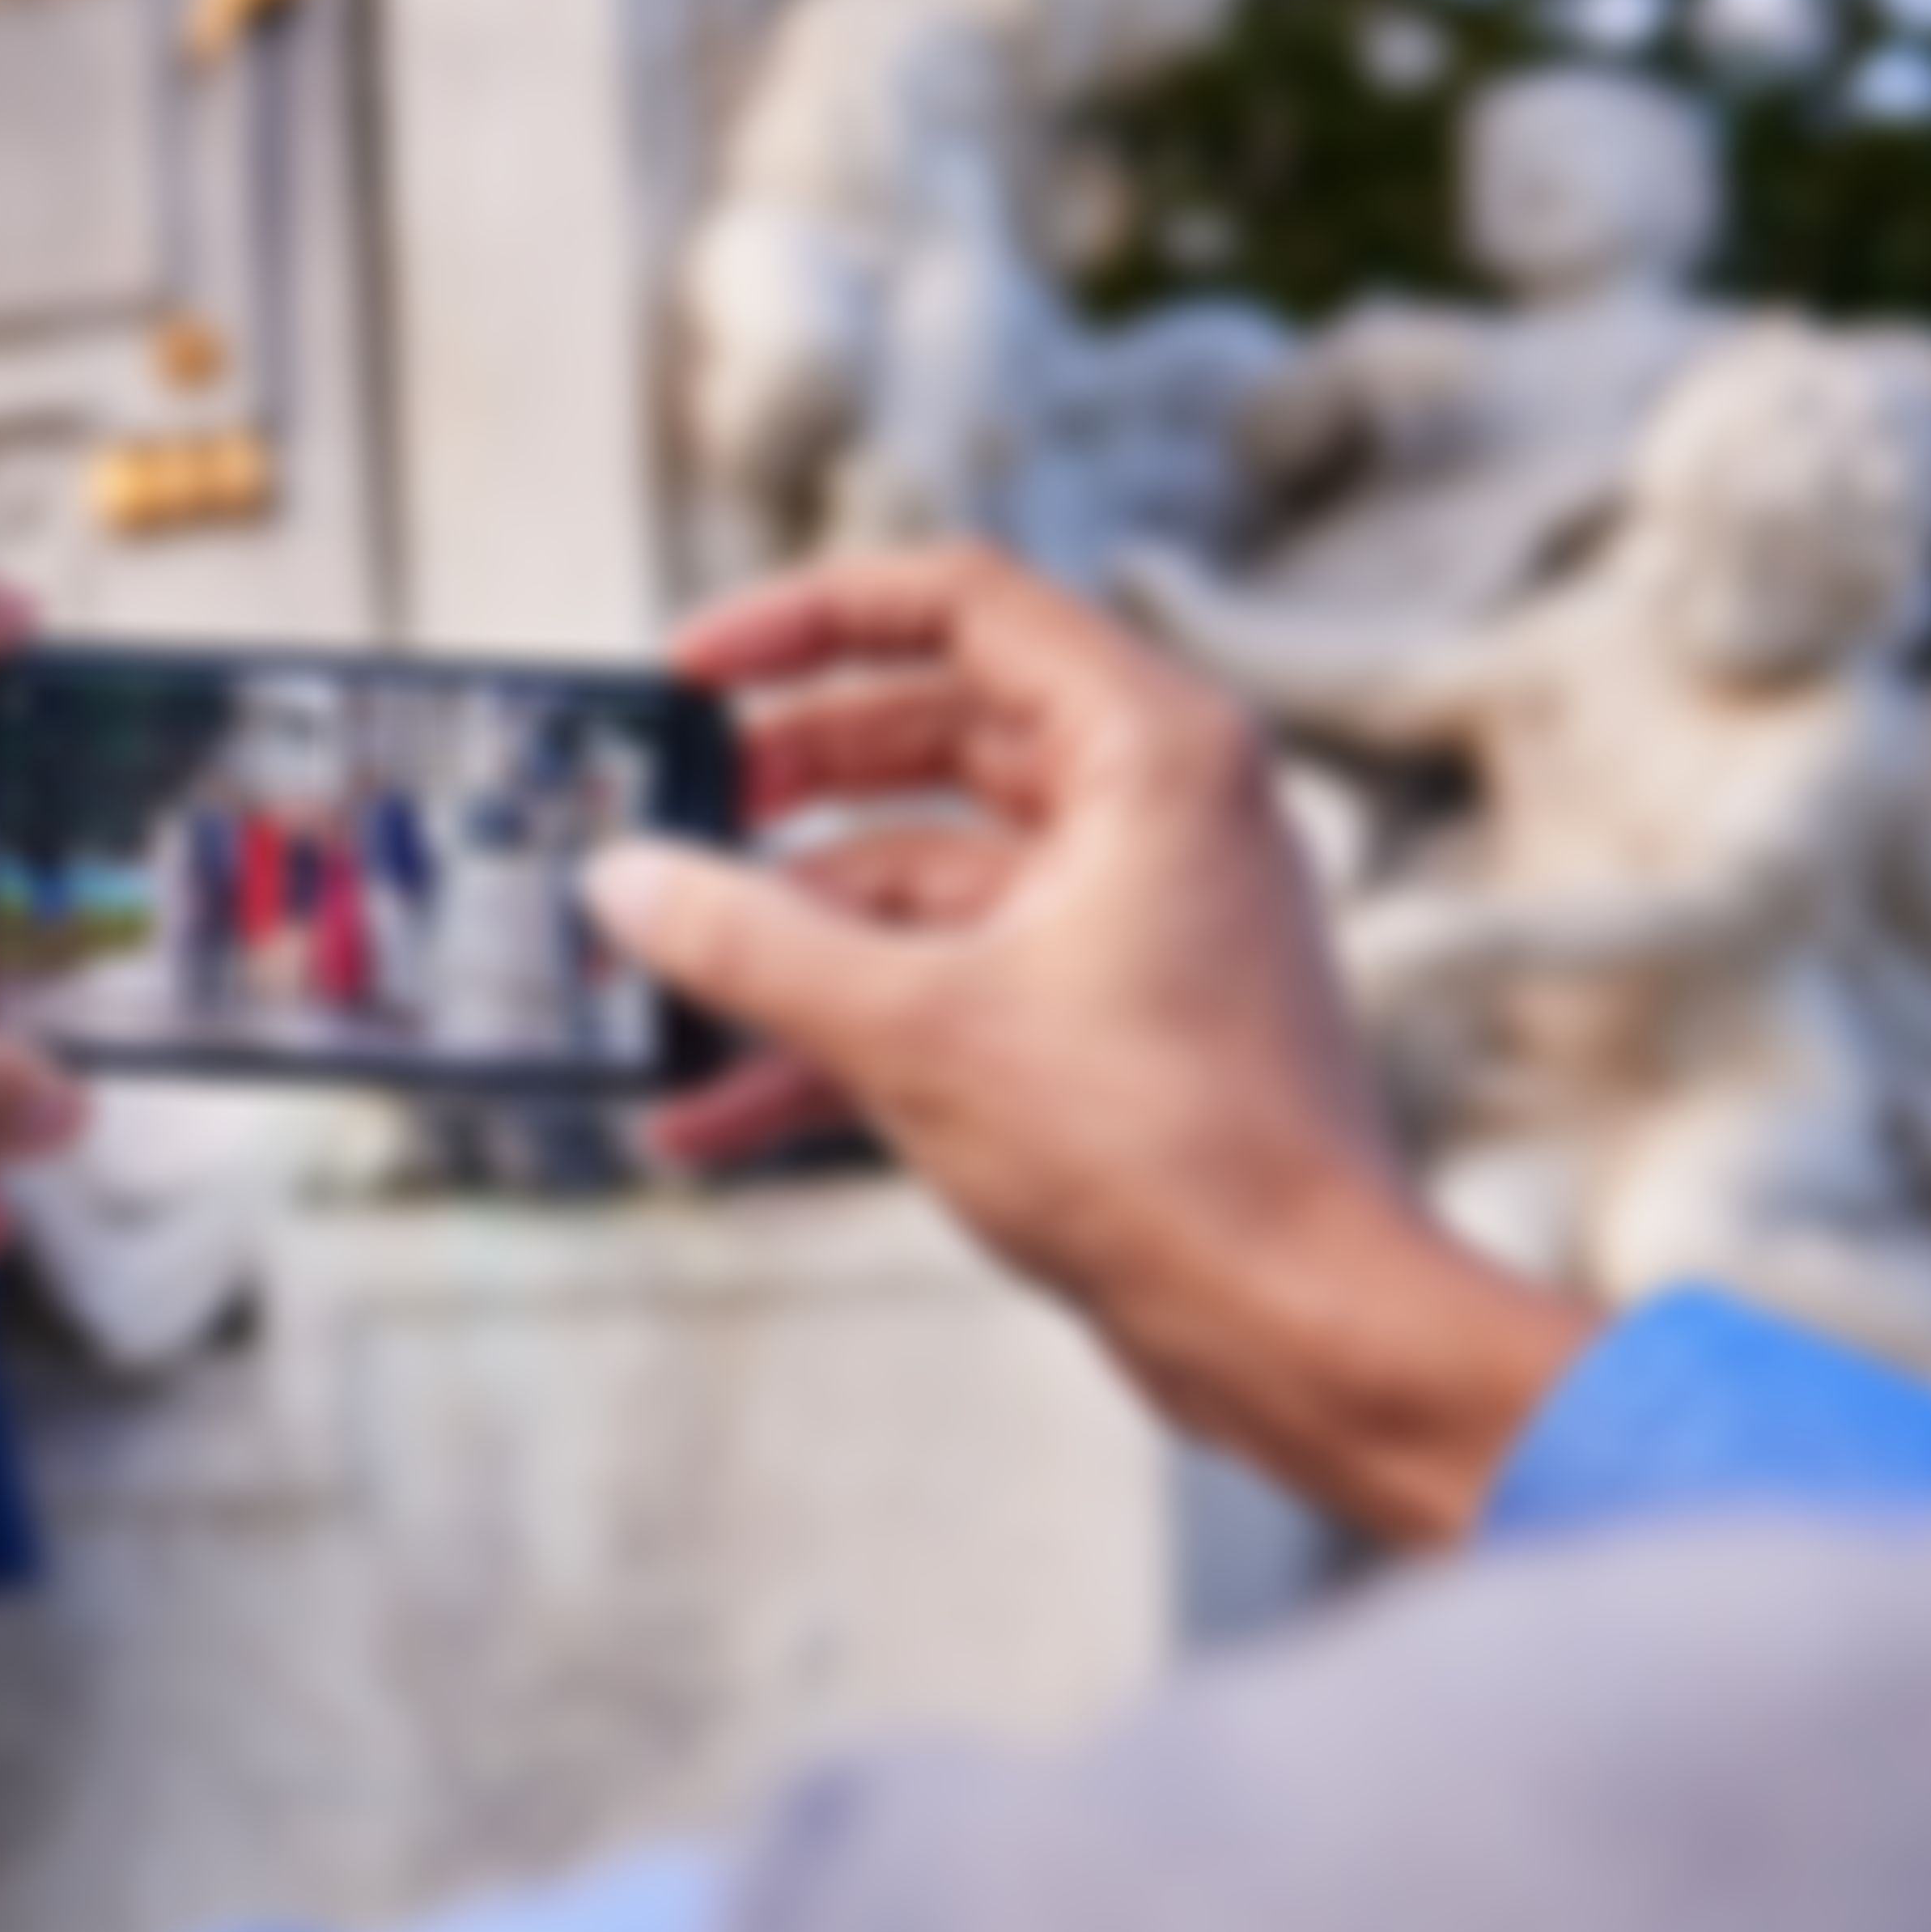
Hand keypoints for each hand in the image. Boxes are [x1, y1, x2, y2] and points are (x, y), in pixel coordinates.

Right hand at [580, 547, 1595, 1550]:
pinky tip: (715, 1111)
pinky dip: (839, 1035)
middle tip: (671, 824)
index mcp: (1148, 752)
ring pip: (920, 879)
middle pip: (927, 736)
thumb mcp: (915, 1031)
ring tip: (662, 985)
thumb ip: (751, 945)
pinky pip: (943, 986)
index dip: (805, 619)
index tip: (691, 673)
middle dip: (780, 791)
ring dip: (790, 939)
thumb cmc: (1175, 1156)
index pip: (959, 604)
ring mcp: (1127, 919)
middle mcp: (1149, 812)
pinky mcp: (1101, 1022)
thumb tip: (630, 884)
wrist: (1300, 1327)